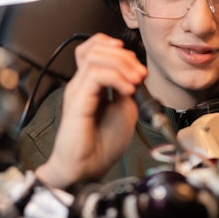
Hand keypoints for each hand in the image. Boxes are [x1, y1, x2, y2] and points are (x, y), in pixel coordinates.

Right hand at [35, 33, 146, 188]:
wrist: (87, 169)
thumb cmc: (102, 146)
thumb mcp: (125, 111)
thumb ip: (126, 89)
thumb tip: (132, 75)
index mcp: (91, 85)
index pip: (95, 49)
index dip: (117, 49)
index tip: (138, 68)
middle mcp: (81, 84)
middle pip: (96, 48)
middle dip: (125, 56)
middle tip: (140, 75)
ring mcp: (77, 90)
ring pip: (95, 56)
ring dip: (122, 64)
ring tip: (135, 82)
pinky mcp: (77, 100)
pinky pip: (95, 74)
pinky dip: (116, 77)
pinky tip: (128, 90)